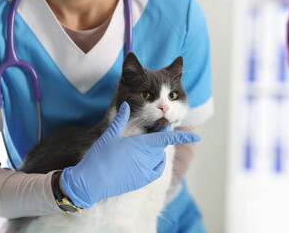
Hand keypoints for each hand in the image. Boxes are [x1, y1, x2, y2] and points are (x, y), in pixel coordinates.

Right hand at [60, 102, 200, 207]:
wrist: (91, 183)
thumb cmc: (100, 157)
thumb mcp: (109, 135)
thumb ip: (121, 119)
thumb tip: (128, 104)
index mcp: (141, 145)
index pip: (167, 139)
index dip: (182, 137)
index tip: (197, 136)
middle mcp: (147, 159)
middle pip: (161, 146)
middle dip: (160, 138)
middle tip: (152, 131)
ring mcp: (146, 172)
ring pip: (159, 158)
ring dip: (156, 151)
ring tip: (141, 147)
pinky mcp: (142, 181)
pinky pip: (155, 170)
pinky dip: (154, 163)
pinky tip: (144, 160)